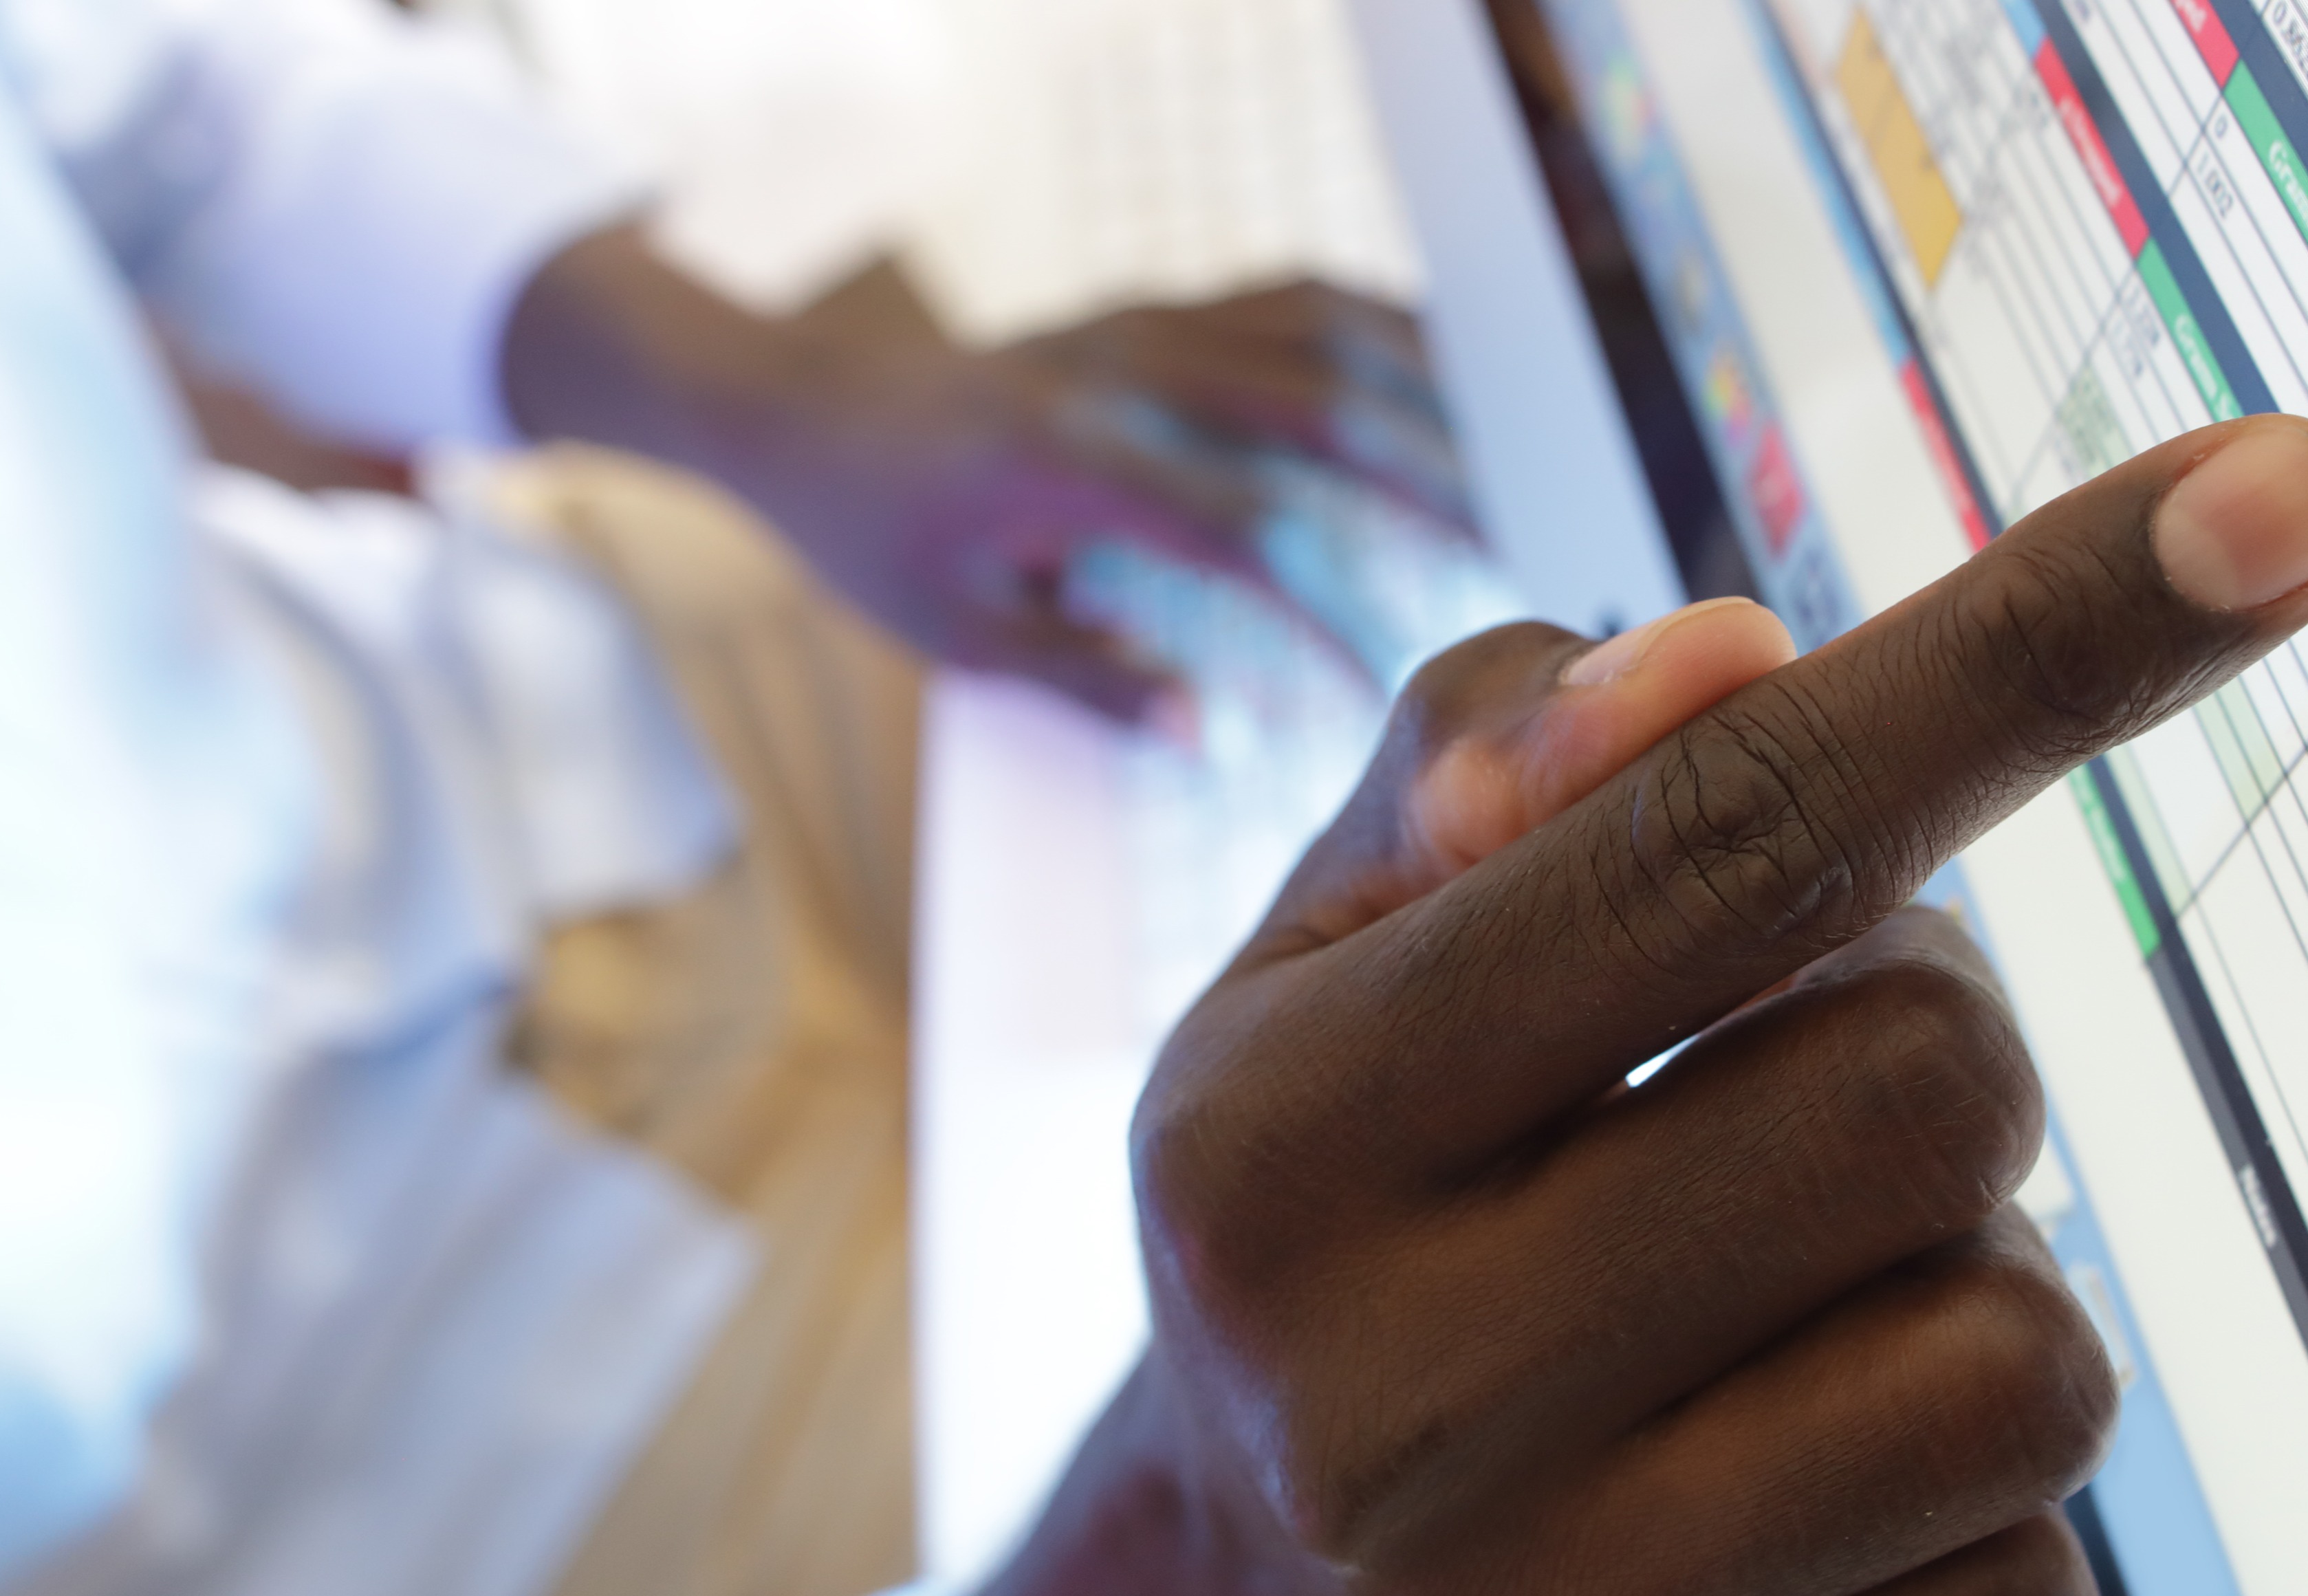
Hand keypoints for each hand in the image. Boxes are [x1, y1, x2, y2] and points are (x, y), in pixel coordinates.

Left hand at [504, 229, 1461, 719]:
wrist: (796, 404)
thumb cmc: (875, 533)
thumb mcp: (962, 636)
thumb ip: (1094, 685)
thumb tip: (1216, 738)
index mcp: (1072, 464)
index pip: (1248, 529)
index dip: (1332, 603)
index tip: (1385, 671)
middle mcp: (1121, 374)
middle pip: (1320, 408)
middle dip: (1430, 481)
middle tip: (1511, 548)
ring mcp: (1142, 323)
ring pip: (1325, 331)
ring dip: (1425, 395)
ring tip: (1503, 465)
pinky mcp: (1153, 305)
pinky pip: (1296, 296)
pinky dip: (1381, 333)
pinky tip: (1439, 386)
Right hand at [996, 414, 2307, 1593]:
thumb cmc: (1343, 1214)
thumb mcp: (1325, 967)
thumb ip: (1507, 758)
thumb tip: (1738, 663)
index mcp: (1279, 1144)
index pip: (1733, 833)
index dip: (2032, 646)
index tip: (2289, 496)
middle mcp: (1395, 1406)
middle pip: (1941, 1081)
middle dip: (1919, 1038)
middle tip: (1762, 1093)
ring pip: (2032, 1351)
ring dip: (1959, 1282)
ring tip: (1772, 1311)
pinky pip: (2041, 1567)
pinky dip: (1967, 1496)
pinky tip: (1792, 1487)